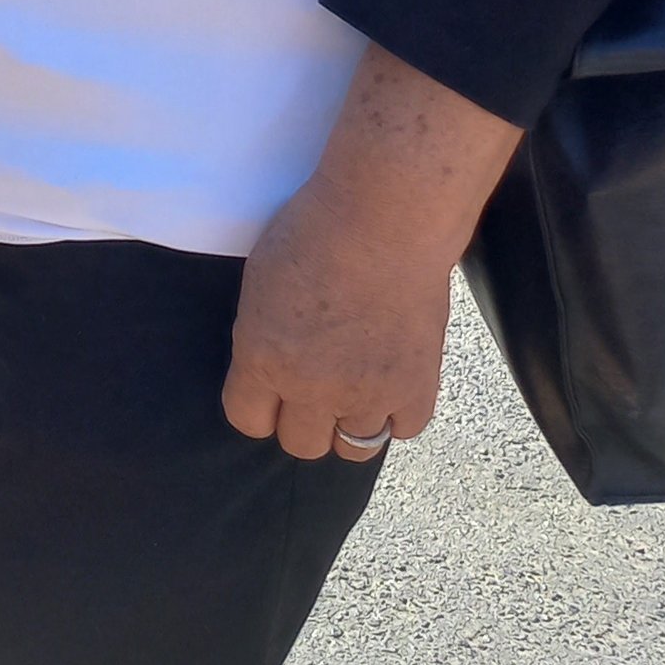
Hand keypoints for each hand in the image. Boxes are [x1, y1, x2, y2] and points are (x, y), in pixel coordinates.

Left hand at [222, 43, 518, 461]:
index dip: (258, 405)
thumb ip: (262, 338)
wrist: (386, 216)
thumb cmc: (315, 230)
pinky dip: (397, 412)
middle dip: (303, 419)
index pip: (247, 420)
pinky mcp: (416, 388)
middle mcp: (312, 388)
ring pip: (352, 447)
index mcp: (263, 360)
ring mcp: (368, 394)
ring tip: (356, 388)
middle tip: (315, 389)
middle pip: (301, 443)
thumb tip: (269, 368)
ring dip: (350, 420)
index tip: (269, 392)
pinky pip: (403, 429)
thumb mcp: (261, 284)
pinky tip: (392, 385)